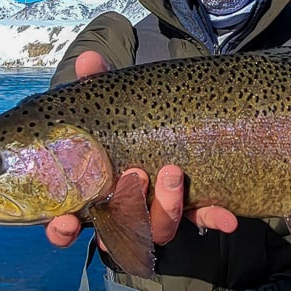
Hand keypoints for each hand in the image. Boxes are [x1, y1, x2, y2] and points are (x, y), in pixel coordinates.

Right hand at [45, 52, 238, 248]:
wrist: (172, 112)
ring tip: (174, 173)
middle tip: (136, 175)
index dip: (63, 230)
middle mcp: (125, 208)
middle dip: (128, 210)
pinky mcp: (192, 205)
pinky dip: (213, 217)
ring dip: (167, 208)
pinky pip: (202, 217)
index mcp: (94, 190)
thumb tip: (89, 60)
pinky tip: (227, 216)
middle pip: (120, 229)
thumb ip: (98, 82)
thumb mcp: (112, 97)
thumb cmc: (128, 113)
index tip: (66, 222)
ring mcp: (159, 210)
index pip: (69, 224)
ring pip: (160, 228)